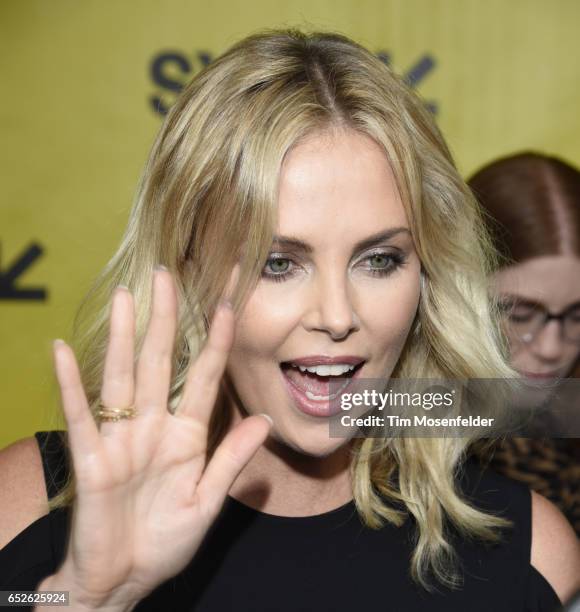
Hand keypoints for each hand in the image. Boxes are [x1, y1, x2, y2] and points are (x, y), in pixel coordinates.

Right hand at [45, 266, 271, 609]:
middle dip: (167, 319)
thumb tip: (263, 420)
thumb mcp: (206, 501)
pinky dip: (70, 385)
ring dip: (124, 338)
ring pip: (123, 377)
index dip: (216, 340)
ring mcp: (121, 438)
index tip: (228, 302)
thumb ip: (231, 459)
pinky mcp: (91, 458)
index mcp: (187, 436)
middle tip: (168, 275)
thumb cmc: (164, 543)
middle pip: (160, 362)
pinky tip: (62, 351)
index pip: (204, 376)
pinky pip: (79, 415)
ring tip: (127, 298)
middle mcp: (153, 426)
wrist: (122, 581)